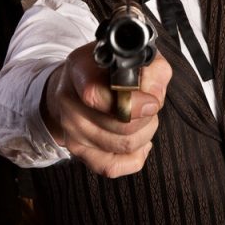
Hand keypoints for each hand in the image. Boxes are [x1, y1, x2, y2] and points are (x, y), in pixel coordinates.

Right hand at [43, 42, 170, 177]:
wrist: (76, 83)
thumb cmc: (108, 69)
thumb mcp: (133, 57)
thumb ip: (152, 70)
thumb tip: (154, 97)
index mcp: (80, 70)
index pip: (96, 95)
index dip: (133, 103)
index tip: (153, 102)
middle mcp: (69, 100)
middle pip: (120, 126)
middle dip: (148, 118)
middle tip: (150, 106)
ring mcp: (71, 128)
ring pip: (123, 146)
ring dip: (145, 134)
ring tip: (143, 119)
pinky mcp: (77, 150)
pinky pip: (112, 167)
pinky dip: (134, 157)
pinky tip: (138, 142)